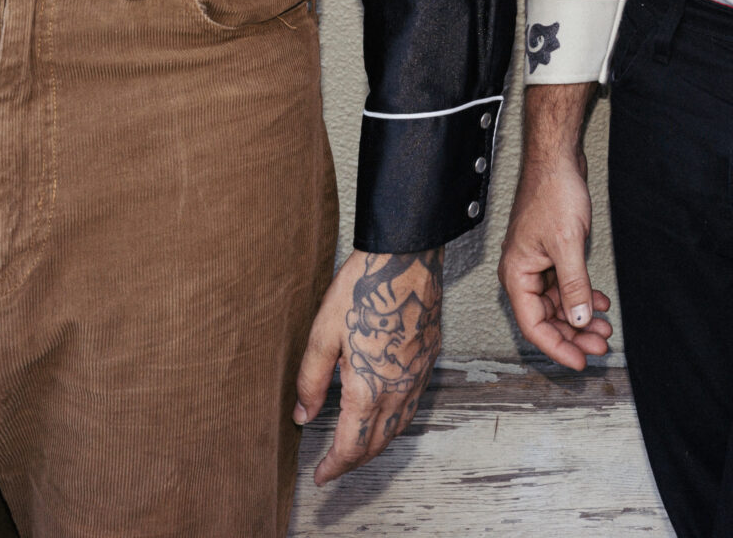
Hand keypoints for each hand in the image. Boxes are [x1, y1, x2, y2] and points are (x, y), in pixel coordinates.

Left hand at [294, 248, 442, 485]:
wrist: (407, 257)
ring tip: (356, 447)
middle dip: (354, 461)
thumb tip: (303, 415)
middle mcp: (399, 389)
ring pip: (399, 426)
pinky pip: (414, 403)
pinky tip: (385, 413)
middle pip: (377, 443)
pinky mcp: (430, 358)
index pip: (351, 446)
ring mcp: (418, 375)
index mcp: (369, 389)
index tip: (319, 476)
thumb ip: (310, 381)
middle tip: (333, 467)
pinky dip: (397, 421)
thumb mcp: (323, 335)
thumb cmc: (363, 290)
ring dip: (376, 445)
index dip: (334, 467)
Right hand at [497, 82, 612, 369]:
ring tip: (605, 326)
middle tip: (601, 344)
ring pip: (558, 303)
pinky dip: (583, 295)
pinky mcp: (551, 253)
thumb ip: (573, 286)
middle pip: (547, 317)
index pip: (533, 325)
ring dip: (581, 315)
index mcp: (517, 274)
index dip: (557, 346)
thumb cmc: (553, 194)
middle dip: (574, 333)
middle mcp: (522, 273)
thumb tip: (578, 320)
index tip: (580, 361)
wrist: (557, 159)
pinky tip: (601, 301)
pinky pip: (565, 285)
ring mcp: (537, 264)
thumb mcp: (568, 245)